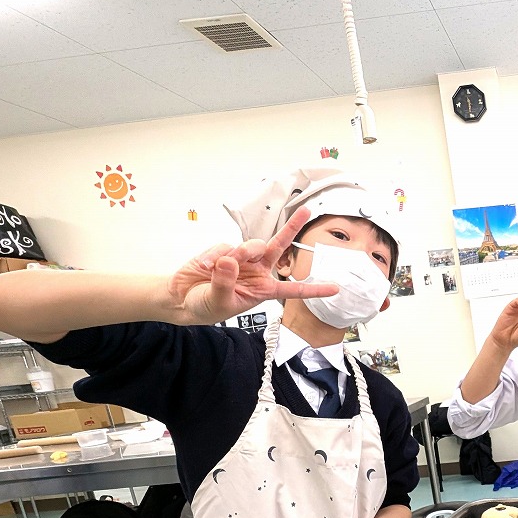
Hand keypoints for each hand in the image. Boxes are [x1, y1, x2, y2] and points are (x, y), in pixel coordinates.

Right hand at [168, 208, 338, 323]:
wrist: (182, 299)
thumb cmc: (206, 306)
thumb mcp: (219, 301)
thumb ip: (225, 282)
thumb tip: (231, 259)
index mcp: (263, 290)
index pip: (292, 290)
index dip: (314, 289)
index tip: (335, 289)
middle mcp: (256, 271)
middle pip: (278, 246)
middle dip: (292, 227)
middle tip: (305, 211)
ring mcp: (240, 259)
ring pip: (249, 246)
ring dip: (238, 253)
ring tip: (216, 268)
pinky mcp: (223, 251)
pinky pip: (223, 247)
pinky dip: (213, 256)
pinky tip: (204, 266)